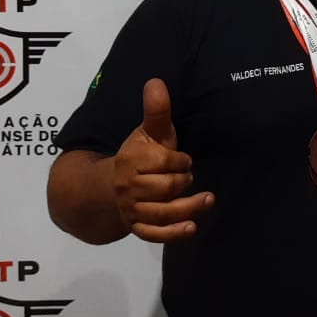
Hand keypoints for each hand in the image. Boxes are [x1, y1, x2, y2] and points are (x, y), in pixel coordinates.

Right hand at [112, 78, 213, 241]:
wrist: (108, 185)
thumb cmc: (138, 155)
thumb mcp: (148, 132)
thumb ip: (156, 111)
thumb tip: (156, 82)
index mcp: (131, 160)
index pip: (165, 162)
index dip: (180, 160)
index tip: (183, 159)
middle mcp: (129, 187)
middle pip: (167, 188)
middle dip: (183, 181)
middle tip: (187, 177)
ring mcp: (131, 209)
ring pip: (163, 212)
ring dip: (188, 208)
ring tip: (207, 199)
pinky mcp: (136, 227)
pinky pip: (154, 234)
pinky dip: (173, 233)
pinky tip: (192, 229)